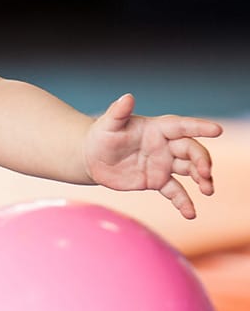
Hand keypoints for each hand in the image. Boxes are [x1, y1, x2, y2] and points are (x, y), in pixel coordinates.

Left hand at [84, 93, 222, 218]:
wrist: (92, 158)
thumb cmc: (101, 135)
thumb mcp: (108, 124)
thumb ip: (118, 111)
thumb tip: (127, 97)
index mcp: (156, 128)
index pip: (181, 126)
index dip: (199, 127)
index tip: (217, 130)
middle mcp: (164, 145)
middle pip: (191, 150)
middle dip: (202, 160)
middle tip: (205, 172)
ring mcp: (163, 164)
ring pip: (190, 170)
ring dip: (202, 179)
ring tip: (207, 190)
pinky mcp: (157, 181)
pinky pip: (175, 192)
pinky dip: (184, 202)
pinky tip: (190, 213)